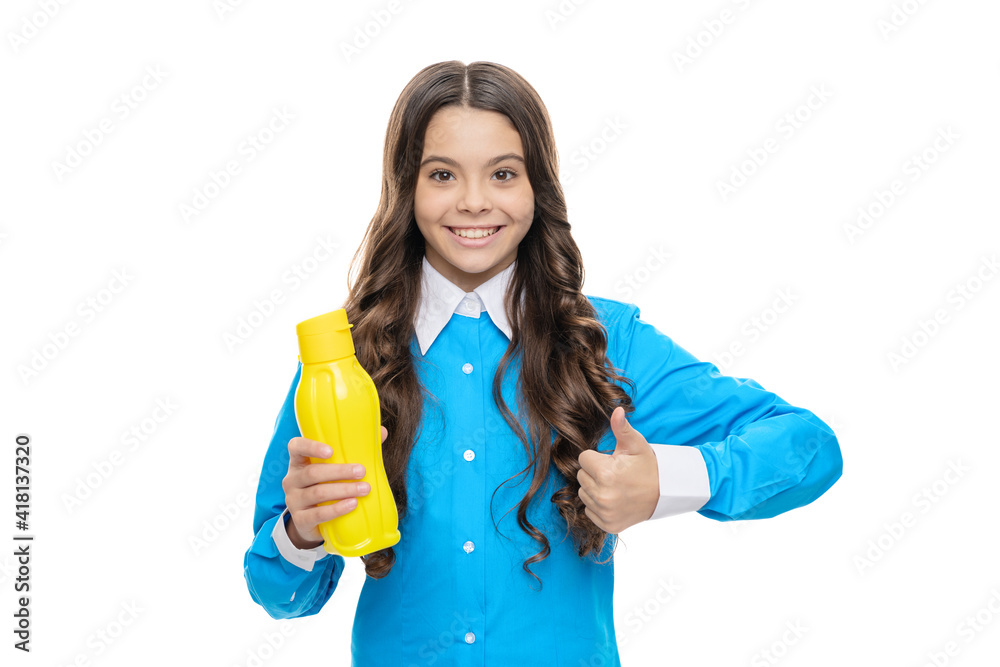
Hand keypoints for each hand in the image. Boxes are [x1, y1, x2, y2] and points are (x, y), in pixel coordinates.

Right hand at [282, 426, 387, 548]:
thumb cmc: (326, 486)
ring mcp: (293, 500)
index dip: (311, 447)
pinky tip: (353, 504)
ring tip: (365, 489)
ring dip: (343, 490)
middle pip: (312, 472)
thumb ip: (354, 450)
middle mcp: (291, 480)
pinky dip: (337, 509)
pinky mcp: (300, 520)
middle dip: (340, 471)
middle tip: (362, 471)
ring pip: (317, 493)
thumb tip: (382, 432)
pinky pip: (318, 514)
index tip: (331, 450)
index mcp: (299, 462)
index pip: (296, 447)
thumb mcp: (333, 468)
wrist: (310, 521)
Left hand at [577, 407, 658, 533]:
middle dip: (594, 473)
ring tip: (615, 486)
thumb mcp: (636, 444)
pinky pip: (589, 511)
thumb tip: (617, 409)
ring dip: (594, 489)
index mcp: (605, 473)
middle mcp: (602, 495)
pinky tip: (615, 500)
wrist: (665, 494)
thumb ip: (622, 428)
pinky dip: (598, 506)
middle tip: (615, 474)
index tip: (611, 461)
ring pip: (584, 494)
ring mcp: (605, 512)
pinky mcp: (608, 525)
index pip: (582, 459)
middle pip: (581, 477)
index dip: (596, 458)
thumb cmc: (648, 466)